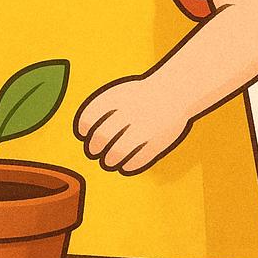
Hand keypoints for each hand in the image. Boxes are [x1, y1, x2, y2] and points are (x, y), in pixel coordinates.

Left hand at [74, 76, 192, 174]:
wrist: (174, 92)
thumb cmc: (138, 96)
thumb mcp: (118, 93)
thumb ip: (98, 109)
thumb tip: (83, 132)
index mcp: (117, 98)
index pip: (90, 118)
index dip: (84, 129)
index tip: (85, 134)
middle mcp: (130, 112)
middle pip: (102, 137)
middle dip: (94, 147)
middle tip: (94, 151)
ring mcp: (144, 128)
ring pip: (117, 152)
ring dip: (109, 160)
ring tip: (108, 161)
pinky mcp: (158, 143)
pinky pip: (136, 161)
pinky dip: (127, 166)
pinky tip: (125, 165)